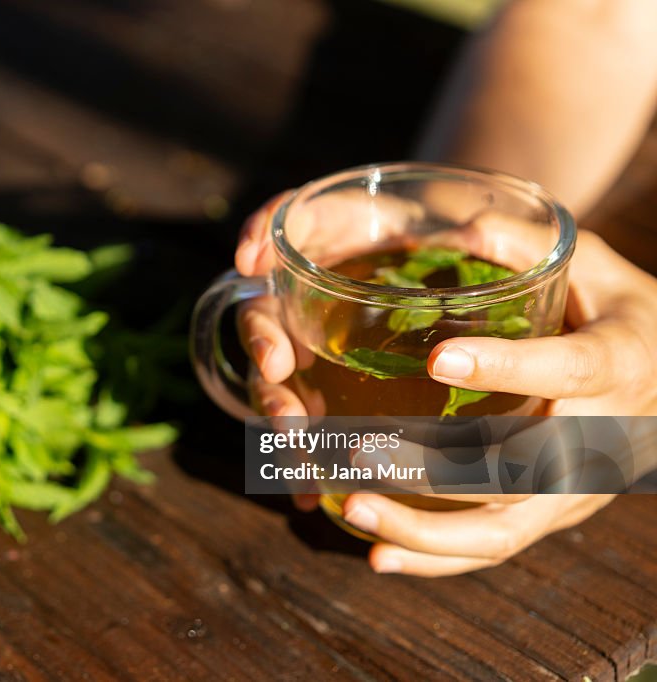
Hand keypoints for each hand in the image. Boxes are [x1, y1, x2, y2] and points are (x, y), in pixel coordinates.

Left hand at [235, 195, 656, 570]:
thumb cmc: (617, 311)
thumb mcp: (594, 265)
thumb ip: (532, 244)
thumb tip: (463, 226)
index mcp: (619, 365)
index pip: (568, 372)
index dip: (509, 367)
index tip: (439, 358)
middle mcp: (602, 439)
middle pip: (521, 473)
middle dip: (438, 471)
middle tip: (359, 454)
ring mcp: (576, 489)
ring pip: (502, 529)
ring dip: (423, 528)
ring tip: (351, 509)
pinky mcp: (552, 516)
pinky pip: (494, 548)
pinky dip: (435, 558)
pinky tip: (378, 554)